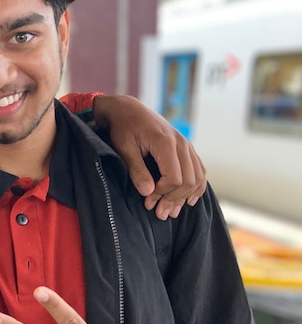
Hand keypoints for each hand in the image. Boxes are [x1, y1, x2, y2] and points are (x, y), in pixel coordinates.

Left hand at [92, 95, 205, 219]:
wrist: (129, 109)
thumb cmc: (123, 128)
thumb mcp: (123, 147)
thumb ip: (136, 169)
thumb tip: (148, 192)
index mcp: (165, 142)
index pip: (174, 178)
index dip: (163, 193)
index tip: (147, 202)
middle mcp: (181, 143)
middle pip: (189, 180)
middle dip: (174, 200)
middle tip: (160, 214)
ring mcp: (187, 145)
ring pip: (197, 177)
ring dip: (186, 196)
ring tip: (172, 211)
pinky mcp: (187, 148)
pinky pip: (199, 170)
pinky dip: (197, 186)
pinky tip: (189, 199)